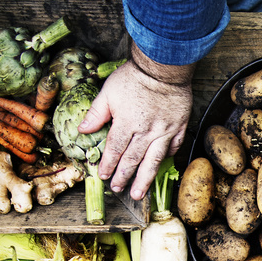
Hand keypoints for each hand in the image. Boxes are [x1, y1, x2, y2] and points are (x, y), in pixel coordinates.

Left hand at [78, 48, 192, 200]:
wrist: (163, 67)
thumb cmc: (134, 77)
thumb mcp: (108, 91)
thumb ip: (96, 113)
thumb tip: (83, 130)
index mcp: (126, 123)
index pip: (114, 150)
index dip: (108, 164)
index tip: (103, 175)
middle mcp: (145, 132)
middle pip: (132, 160)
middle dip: (123, 176)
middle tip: (118, 189)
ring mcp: (164, 132)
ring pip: (153, 161)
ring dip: (144, 179)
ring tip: (138, 193)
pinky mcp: (178, 127)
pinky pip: (173, 147)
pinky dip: (167, 158)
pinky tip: (160, 166)